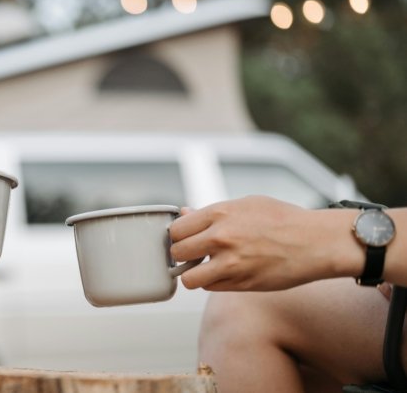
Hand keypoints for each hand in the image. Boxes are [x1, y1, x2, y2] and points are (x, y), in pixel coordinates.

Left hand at [169, 196, 361, 290]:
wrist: (316, 242)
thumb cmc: (283, 220)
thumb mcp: (246, 204)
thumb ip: (212, 212)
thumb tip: (184, 214)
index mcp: (220, 213)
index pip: (176, 229)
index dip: (178, 236)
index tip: (186, 238)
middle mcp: (221, 238)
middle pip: (177, 253)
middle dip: (183, 255)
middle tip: (195, 254)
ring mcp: (230, 263)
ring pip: (188, 278)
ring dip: (193, 274)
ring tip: (205, 267)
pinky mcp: (241, 284)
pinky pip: (210, 288)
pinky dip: (213, 283)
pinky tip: (225, 273)